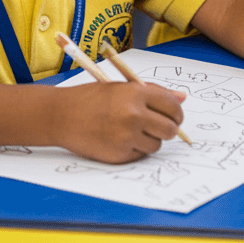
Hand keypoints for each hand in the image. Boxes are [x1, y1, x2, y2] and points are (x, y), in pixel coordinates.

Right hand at [53, 81, 185, 163]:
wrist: (61, 115)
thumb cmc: (93, 97)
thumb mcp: (124, 87)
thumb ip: (155, 92)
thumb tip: (182, 97)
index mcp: (137, 94)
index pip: (173, 106)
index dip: (176, 112)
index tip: (174, 115)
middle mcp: (134, 115)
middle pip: (170, 129)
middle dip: (169, 128)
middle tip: (162, 126)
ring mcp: (126, 137)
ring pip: (157, 144)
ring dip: (151, 139)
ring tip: (135, 130)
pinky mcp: (118, 155)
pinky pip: (140, 155)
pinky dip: (136, 149)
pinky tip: (122, 139)